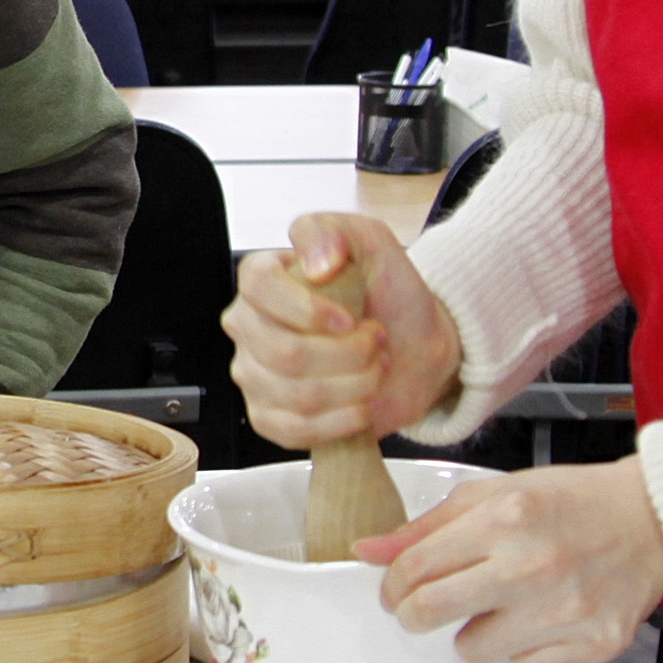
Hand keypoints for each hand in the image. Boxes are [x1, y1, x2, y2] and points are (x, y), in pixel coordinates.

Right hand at [224, 212, 460, 449]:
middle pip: (284, 352)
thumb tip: (317, 265)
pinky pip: (294, 430)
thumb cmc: (388, 294)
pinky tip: (363, 405)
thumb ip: (334, 232)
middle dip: (348, 353)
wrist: (415, 347)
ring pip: (298, 394)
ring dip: (355, 385)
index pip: (258, 287)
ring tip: (376, 369)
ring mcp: (254, 376)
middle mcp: (248, 327)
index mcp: (261, 280)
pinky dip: (341, 420)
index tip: (349, 319)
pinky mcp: (270, 418)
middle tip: (377, 341)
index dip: (307, 309)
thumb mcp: (370, 241)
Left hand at [357, 461, 662, 662]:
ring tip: (499, 607)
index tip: (394, 590)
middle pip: (432, 612)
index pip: (415, 568)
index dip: (391, 585)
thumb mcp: (495, 495)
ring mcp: (567, 611)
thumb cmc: (570, 502)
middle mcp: (533, 567)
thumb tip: (366, 551)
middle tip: (422, 608)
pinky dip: (523, 649)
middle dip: (413, 614)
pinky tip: (540, 619)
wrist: (653, 521)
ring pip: (474, 651)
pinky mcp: (595, 644)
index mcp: (505, 519)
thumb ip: (428, 526)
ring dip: (474, 633)